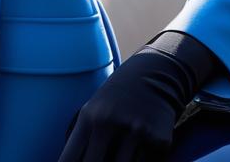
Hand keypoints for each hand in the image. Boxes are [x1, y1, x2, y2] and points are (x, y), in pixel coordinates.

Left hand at [57, 30, 222, 161]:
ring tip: (119, 155)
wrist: (153, 75)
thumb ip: (81, 142)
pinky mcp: (159, 143)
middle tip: (99, 161)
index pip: (70, 160)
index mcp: (89, 118)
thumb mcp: (92, 112)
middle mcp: (111, 124)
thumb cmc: (115, 101)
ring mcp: (137, 134)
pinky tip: (138, 154)